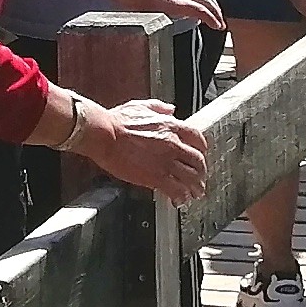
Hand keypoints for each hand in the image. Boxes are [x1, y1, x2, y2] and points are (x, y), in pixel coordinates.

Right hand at [84, 98, 208, 202]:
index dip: (201, 149)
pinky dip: (181, 197)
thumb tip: (171, 110)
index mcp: (171, 126)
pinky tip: (179, 200)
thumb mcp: (141, 106)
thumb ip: (159, 108)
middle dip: (201, 172)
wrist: (104, 134)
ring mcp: (166, 162)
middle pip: (198, 161)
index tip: (200, 155)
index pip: (197, 138)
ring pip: (191, 178)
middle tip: (200, 178)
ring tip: (195, 193)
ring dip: (195, 187)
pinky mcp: (156, 177)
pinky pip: (176, 190)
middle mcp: (173, 144)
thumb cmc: (117, 121)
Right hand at [129, 0, 225, 26]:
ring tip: (220, 22)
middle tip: (218, 15)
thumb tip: (140, 4)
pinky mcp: (181, 4)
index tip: (204, 7)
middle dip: (213, 5)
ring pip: (206, 2)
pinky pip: (203, 11)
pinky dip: (212, 18)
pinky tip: (218, 25)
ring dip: (216, 12)